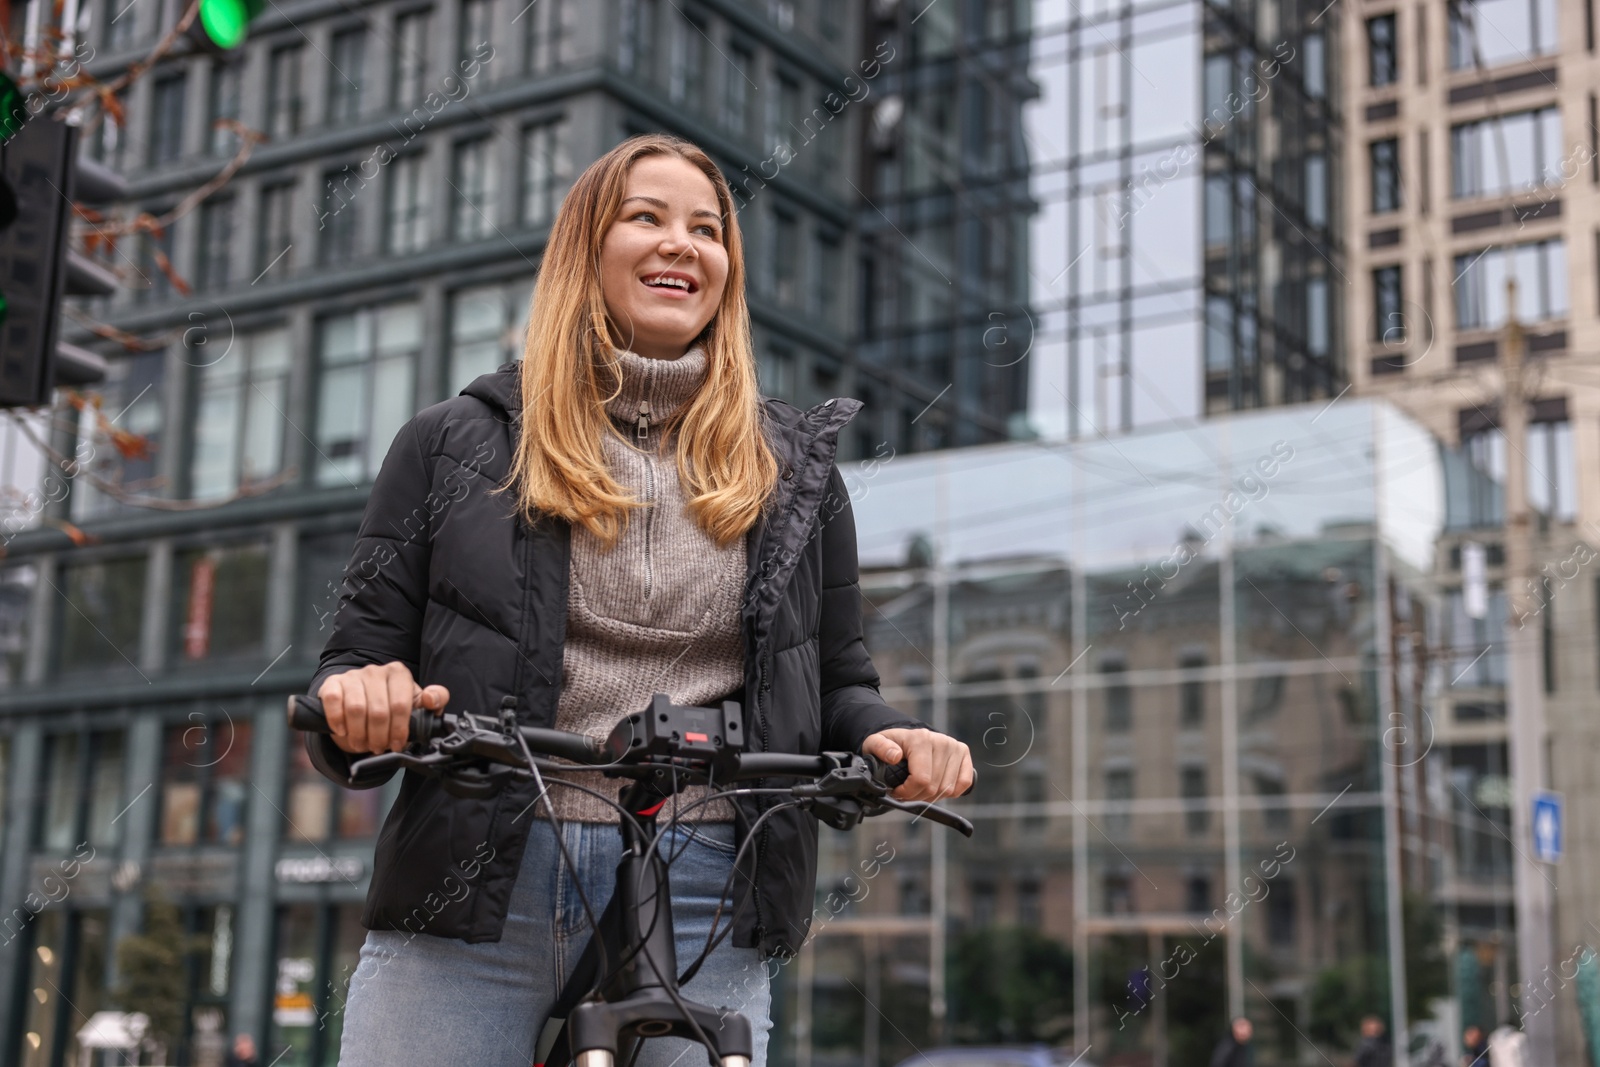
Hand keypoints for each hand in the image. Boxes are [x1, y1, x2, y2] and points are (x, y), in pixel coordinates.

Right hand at [317, 661, 449, 753]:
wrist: (362, 703)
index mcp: (398, 674)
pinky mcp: (332, 683)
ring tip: (363, 744)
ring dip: (359, 734)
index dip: (399, 730)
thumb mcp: (416, 705)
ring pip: (356, 709)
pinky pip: (334, 702)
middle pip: (379, 711)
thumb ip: (435, 700)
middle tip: (379, 748)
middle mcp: (375, 671)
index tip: (398, 744)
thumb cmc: (392, 705)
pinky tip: (343, 731)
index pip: (401, 705)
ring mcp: (353, 676)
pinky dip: (337, 720)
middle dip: (379, 737)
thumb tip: (431, 699)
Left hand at [861, 728, 973, 801]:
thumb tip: (894, 756)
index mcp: (920, 739)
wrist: (907, 738)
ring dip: (932, 796)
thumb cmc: (891, 744)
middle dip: (917, 796)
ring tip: (919, 787)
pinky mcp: (964, 754)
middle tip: (907, 791)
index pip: (921, 779)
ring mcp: (955, 747)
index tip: (897, 791)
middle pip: (934, 787)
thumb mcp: (875, 743)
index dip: (907, 793)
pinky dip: (950, 792)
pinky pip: (963, 784)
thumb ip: (879, 748)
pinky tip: (936, 786)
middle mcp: (941, 741)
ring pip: (948, 789)